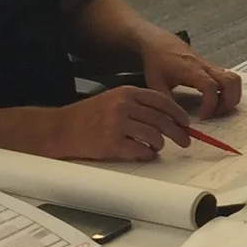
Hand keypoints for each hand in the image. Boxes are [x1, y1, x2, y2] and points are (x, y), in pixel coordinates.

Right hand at [46, 85, 192, 161]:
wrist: (60, 129)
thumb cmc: (87, 115)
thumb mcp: (112, 99)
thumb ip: (136, 103)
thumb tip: (165, 116)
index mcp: (126, 92)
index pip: (162, 101)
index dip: (178, 113)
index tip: (186, 123)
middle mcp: (124, 106)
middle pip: (162, 120)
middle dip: (178, 132)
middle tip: (185, 140)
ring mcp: (118, 124)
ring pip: (154, 136)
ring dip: (160, 144)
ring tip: (156, 146)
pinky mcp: (112, 143)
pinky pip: (141, 150)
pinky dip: (147, 154)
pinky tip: (145, 153)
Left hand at [142, 37, 241, 119]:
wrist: (159, 43)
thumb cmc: (157, 62)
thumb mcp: (155, 83)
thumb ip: (165, 101)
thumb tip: (172, 120)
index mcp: (191, 70)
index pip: (210, 86)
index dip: (210, 104)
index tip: (203, 117)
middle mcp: (205, 67)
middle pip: (230, 82)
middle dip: (228, 102)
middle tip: (215, 114)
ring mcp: (211, 66)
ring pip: (234, 79)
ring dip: (232, 96)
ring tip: (219, 109)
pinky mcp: (212, 68)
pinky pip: (230, 78)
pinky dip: (230, 91)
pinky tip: (217, 100)